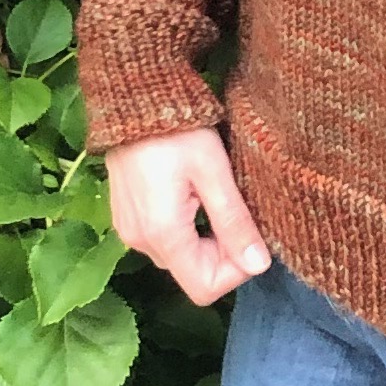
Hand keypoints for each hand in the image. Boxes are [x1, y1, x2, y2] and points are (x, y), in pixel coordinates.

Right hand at [102, 125, 274, 309]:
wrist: (132, 96)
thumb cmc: (176, 129)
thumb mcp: (214, 172)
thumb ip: (235, 222)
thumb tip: (259, 266)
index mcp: (163, 234)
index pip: (204, 288)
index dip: (234, 271)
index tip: (248, 233)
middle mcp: (140, 240)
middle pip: (192, 273)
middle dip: (223, 251)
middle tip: (235, 207)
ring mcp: (129, 229)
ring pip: (180, 256)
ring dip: (205, 237)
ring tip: (213, 194)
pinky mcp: (127, 216)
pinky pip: (163, 238)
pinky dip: (186, 227)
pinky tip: (193, 191)